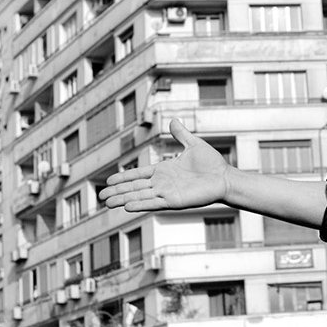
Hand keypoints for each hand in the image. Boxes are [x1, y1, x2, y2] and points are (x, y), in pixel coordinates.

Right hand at [100, 119, 231, 211]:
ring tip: (107, 203)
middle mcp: (162, 183)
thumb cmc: (212, 164)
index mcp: (164, 170)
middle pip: (134, 187)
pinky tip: (126, 206)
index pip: (138, 174)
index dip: (123, 177)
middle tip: (101, 196)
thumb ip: (181, 134)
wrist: (225, 178)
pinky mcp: (175, 201)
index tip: (109, 181)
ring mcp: (167, 193)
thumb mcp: (193, 145)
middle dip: (117, 191)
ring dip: (123, 199)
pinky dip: (140, 204)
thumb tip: (173, 120)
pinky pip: (154, 203)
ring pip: (140, 196)